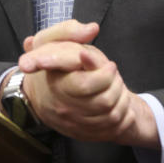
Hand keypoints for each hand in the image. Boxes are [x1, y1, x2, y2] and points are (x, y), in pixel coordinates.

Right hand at [16, 20, 159, 147]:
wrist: (41, 93)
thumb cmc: (53, 63)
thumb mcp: (53, 41)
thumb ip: (69, 30)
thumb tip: (92, 29)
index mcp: (55, 84)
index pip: (83, 86)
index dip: (103, 75)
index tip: (110, 66)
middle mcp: (62, 107)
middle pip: (103, 101)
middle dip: (115, 84)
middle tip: (111, 71)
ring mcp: (73, 124)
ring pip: (111, 116)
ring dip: (121, 98)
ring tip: (115, 84)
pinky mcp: (82, 134)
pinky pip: (112, 129)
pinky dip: (122, 115)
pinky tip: (117, 101)